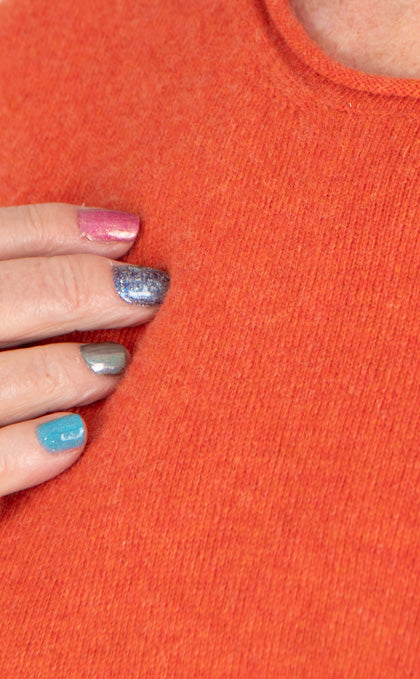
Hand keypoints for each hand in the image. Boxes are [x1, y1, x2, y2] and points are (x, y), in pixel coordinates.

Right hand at [0, 203, 168, 496]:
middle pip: (0, 296)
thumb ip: (23, 286)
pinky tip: (73, 440)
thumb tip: (118, 233)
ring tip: (114, 366)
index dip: (57, 228)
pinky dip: (25, 450)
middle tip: (146, 293)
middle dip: (79, 287)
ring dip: (61, 368)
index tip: (130, 232)